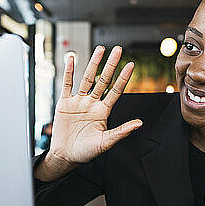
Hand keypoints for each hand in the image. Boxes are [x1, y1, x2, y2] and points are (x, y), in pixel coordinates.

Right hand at [35, 46, 141, 180]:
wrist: (65, 156)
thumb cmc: (86, 152)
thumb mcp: (106, 142)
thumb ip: (121, 131)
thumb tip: (139, 124)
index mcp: (103, 112)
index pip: (116, 91)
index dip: (123, 78)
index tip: (131, 65)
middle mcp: (93, 103)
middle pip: (103, 80)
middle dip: (110, 65)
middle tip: (118, 49)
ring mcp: (79, 102)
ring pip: (87, 79)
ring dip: (93, 64)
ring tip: (100, 49)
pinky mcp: (65, 103)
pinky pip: (67, 85)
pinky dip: (69, 72)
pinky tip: (72, 59)